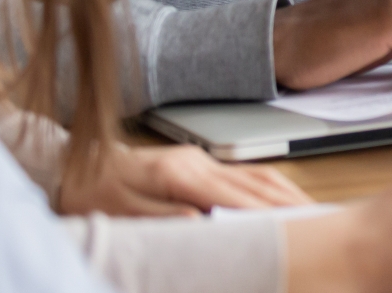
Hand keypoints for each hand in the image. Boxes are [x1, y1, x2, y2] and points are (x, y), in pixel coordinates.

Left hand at [58, 142, 311, 216]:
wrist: (69, 166)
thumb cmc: (90, 195)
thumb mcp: (120, 215)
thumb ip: (165, 220)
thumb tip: (204, 224)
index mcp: (179, 173)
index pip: (235, 197)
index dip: (267, 216)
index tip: (295, 232)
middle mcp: (197, 160)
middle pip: (257, 184)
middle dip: (290, 206)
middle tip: (322, 226)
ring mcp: (201, 158)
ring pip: (257, 176)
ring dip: (288, 196)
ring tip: (315, 216)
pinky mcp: (200, 163)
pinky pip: (246, 174)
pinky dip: (272, 189)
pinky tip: (286, 201)